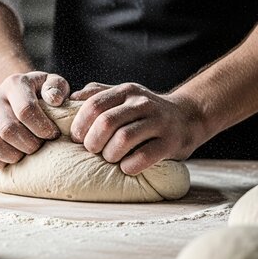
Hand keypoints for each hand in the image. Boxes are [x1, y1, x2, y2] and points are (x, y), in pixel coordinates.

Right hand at [0, 71, 70, 168]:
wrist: (19, 99)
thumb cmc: (42, 95)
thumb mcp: (53, 85)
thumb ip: (57, 87)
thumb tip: (54, 100)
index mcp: (14, 83)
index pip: (25, 110)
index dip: (42, 128)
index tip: (53, 135)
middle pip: (9, 129)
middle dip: (30, 144)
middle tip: (41, 147)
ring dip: (12, 155)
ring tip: (26, 155)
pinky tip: (12, 160)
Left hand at [70, 82, 206, 174]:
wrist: (188, 116)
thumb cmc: (145, 111)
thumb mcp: (123, 96)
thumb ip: (97, 94)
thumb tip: (69, 99)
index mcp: (126, 91)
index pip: (94, 105)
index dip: (80, 125)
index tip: (77, 138)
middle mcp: (142, 103)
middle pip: (106, 123)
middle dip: (93, 142)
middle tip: (93, 150)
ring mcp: (158, 122)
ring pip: (123, 139)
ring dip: (110, 154)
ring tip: (110, 158)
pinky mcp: (170, 142)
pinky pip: (143, 157)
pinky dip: (129, 166)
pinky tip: (126, 166)